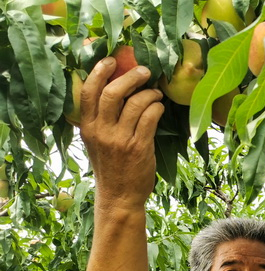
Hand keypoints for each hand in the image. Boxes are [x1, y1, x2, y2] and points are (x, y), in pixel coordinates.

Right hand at [79, 58, 163, 209]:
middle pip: (112, 93)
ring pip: (134, 104)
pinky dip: (156, 108)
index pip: (87, 92)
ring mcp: (120, 140)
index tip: (111, 61)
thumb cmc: (111, 167)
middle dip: (130, 77)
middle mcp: (101, 131)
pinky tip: (159, 107)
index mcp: (87, 127)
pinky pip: (149, 118)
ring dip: (148, 93)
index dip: (99, 72)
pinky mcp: (139, 148)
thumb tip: (118, 89)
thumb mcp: (96, 142)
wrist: (119, 196)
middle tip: (143, 71)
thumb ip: (101, 119)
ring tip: (155, 93)